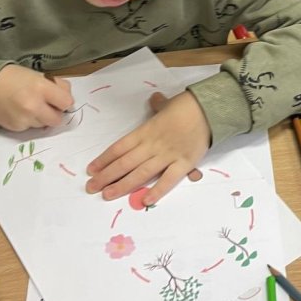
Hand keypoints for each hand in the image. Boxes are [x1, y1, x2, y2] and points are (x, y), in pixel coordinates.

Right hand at [0, 65, 72, 130]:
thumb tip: (68, 100)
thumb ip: (57, 86)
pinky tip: (20, 111)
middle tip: (47, 105)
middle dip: (55, 113)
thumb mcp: (38, 75)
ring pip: (44, 125)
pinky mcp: (16, 128)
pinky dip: (29, 121)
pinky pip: (31, 128)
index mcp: (41, 88)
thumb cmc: (14, 78)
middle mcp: (34, 105)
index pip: (67, 103)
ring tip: (30, 106)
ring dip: (41, 118)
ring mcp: (24, 119)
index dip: (64, 101)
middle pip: (58, 119)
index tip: (59, 99)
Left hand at [85, 91, 210, 203]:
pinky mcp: (184, 164)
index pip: (119, 147)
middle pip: (125, 162)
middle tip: (91, 187)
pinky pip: (168, 180)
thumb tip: (154, 100)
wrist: (209, 108)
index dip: (104, 159)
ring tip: (107, 195)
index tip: (91, 170)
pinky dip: (156, 191)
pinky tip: (144, 201)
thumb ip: (158, 106)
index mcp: (145, 131)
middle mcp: (152, 145)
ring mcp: (167, 155)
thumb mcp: (168, 104)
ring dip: (122, 185)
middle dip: (106, 176)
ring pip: (140, 173)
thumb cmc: (187, 105)